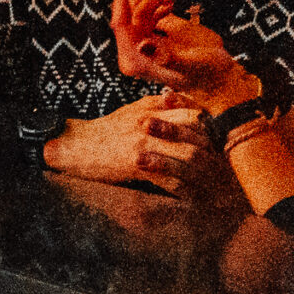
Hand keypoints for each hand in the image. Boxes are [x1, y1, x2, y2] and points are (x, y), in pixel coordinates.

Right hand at [44, 93, 229, 198]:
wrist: (76, 146)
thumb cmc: (106, 130)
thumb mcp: (133, 110)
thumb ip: (160, 104)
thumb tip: (183, 99)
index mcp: (151, 110)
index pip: (192, 112)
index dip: (208, 126)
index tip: (214, 139)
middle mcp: (151, 125)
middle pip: (196, 133)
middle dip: (210, 149)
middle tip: (217, 162)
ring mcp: (144, 145)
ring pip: (187, 155)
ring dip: (201, 170)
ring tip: (208, 180)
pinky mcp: (136, 166)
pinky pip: (169, 179)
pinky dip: (182, 188)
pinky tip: (189, 194)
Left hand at [110, 0, 261, 111]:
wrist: (222, 83)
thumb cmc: (207, 76)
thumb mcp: (187, 65)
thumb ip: (165, 56)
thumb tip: (143, 45)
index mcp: (135, 60)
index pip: (121, 25)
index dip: (122, 0)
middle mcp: (136, 54)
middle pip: (131, 15)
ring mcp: (146, 46)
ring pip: (141, 13)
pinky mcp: (157, 41)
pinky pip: (153, 17)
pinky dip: (162, 3)